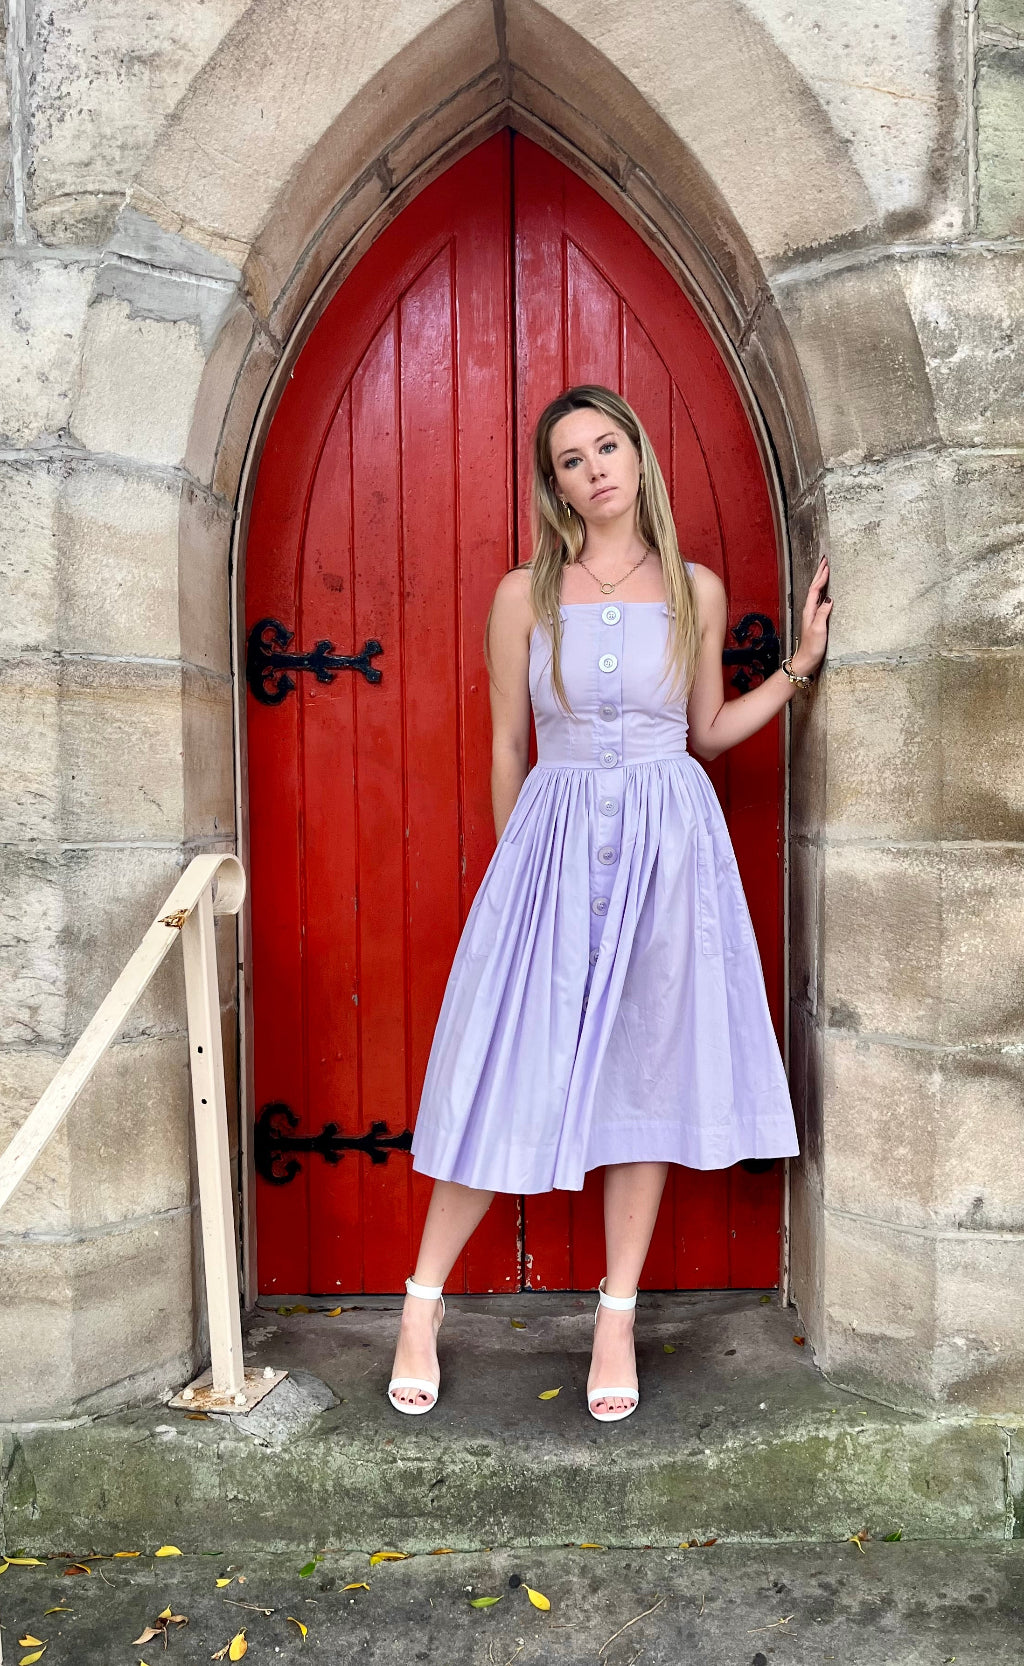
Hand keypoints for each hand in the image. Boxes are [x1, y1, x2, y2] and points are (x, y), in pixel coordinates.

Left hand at [791, 555, 831, 677]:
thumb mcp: (818, 629)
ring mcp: (812, 615)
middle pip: (814, 588)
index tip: (827, 565)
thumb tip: (829, 598)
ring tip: (826, 571)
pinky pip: (820, 600)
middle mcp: (809, 610)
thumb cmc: (812, 647)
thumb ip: (822, 613)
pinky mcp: (816, 620)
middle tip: (825, 561)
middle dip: (819, 574)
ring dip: (821, 581)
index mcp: (809, 611)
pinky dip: (823, 592)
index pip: (815, 589)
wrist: (807, 660)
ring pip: (817, 593)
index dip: (821, 577)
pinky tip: (827, 591)